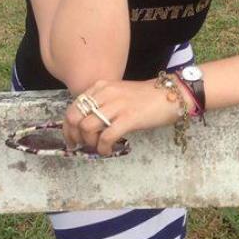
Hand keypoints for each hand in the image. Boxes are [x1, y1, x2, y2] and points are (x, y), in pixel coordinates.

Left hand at [62, 78, 187, 155]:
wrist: (170, 94)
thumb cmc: (144, 98)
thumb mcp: (118, 94)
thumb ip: (102, 104)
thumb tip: (86, 126)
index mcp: (100, 87)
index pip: (73, 107)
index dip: (68, 127)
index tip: (71, 139)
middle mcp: (105, 94)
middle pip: (75, 117)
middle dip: (74, 136)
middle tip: (81, 146)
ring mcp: (117, 105)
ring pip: (87, 127)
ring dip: (89, 143)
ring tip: (98, 147)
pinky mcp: (129, 118)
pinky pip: (106, 137)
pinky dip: (103, 148)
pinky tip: (108, 151)